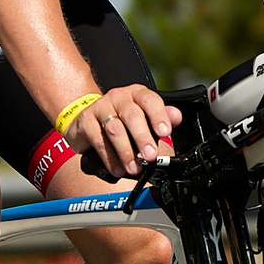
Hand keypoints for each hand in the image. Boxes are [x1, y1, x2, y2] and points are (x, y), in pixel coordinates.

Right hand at [67, 84, 183, 178]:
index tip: (165, 132)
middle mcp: (118, 97)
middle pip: (132, 115)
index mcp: (136, 94)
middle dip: (143, 138)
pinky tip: (117, 169)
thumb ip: (161, 117)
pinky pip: (99, 140)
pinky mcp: (86, 121)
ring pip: (115, 129)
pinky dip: (110, 158)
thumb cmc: (120, 120)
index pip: (150, 100)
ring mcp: (100, 107)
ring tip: (134, 168)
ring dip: (126, 151)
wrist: (86, 120)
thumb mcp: (143, 117)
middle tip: (151, 155)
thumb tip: (177, 117)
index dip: (158, 115)